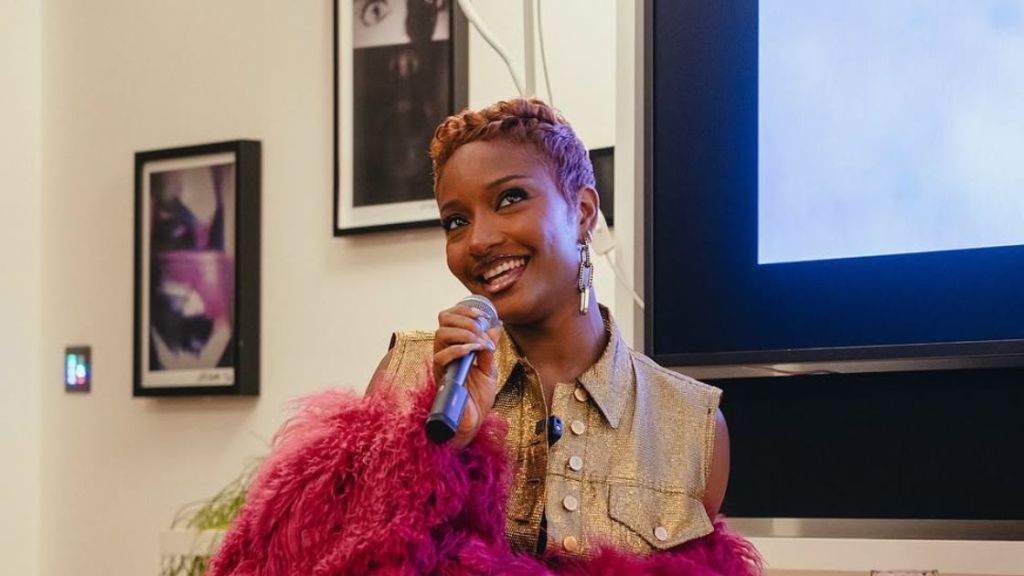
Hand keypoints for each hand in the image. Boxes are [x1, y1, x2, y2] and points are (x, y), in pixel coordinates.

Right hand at [433, 303, 502, 448]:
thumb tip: (496, 326)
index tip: (482, 315)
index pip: (450, 317)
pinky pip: (441, 357)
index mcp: (455, 346)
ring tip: (480, 344)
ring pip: (441, 334)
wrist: (474, 420)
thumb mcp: (489, 368)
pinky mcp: (440, 376)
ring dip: (464, 333)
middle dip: (465, 319)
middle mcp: (445, 351)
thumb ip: (489, 347)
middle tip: (482, 329)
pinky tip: (473, 351)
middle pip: (443, 320)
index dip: (463, 310)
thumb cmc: (478, 397)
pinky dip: (459, 349)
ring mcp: (441, 363)